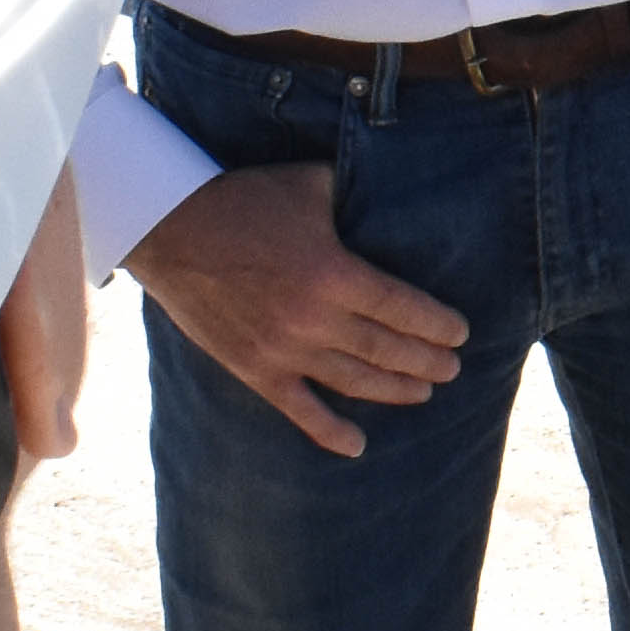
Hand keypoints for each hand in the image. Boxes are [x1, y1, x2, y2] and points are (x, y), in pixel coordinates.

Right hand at [123, 162, 465, 458]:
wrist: (170, 229)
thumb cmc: (245, 200)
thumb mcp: (311, 184)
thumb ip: (356, 194)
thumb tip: (394, 191)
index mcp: (334, 274)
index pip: (404, 310)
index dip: (438, 326)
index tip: (460, 333)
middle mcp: (315, 320)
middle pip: (388, 351)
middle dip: (428, 363)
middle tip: (452, 368)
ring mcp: (283, 351)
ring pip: (355, 383)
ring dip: (396, 391)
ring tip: (424, 393)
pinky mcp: (255, 369)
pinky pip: (299, 410)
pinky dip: (330, 431)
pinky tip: (357, 446)